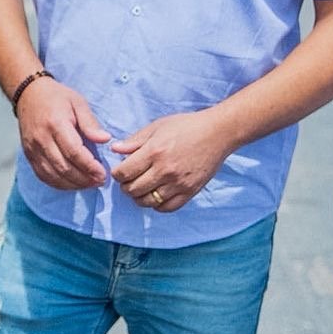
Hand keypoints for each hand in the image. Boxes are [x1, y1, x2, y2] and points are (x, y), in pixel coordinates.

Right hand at [16, 77, 109, 189]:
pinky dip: (59, 184)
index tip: (103, 174)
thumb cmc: (57, 97)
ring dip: (73, 184)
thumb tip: (105, 139)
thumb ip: (90, 123)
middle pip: (63, 167)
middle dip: (84, 179)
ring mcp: (33, 149)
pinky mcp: (29, 155)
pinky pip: (43, 176)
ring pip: (53, 175)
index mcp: (55, 124)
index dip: (89, 166)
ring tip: (89, 184)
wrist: (29, 95)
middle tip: (100, 181)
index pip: (73, 152)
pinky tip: (72, 184)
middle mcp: (41, 139)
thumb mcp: (78, 102)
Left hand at [109, 110, 230, 212]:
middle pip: (133, 190)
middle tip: (129, 179)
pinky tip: (156, 194)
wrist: (217, 133)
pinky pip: (166, 208)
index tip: (120, 171)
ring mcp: (178, 183)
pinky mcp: (190, 191)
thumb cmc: (187, 126)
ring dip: (139, 197)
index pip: (124, 173)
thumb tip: (115, 150)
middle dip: (126, 186)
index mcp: (154, 151)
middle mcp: (165, 170)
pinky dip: (157, 204)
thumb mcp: (157, 127)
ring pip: (147, 202)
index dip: (117, 174)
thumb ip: (135, 140)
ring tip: (142, 187)